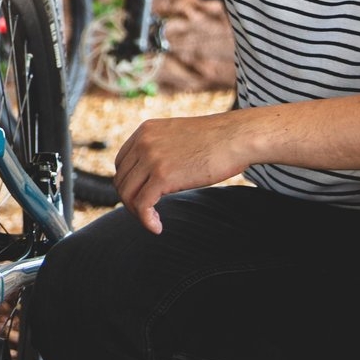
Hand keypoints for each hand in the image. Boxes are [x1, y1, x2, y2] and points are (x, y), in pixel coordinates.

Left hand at [111, 110, 255, 233]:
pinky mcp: (163, 176)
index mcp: (146, 131)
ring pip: (127, 194)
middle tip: (148, 213)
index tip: (142, 197)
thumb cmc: (217, 140)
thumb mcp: (179, 138)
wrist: (238, 137)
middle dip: (131, 200)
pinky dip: (146, 221)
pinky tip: (157, 228)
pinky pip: (142, 205)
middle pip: (121, 180)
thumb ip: (162, 150)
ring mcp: (151, 158)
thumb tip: (155, 176)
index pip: (121, 163)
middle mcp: (143, 142)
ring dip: (137, 213)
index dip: (129, 183)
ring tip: (154, 222)